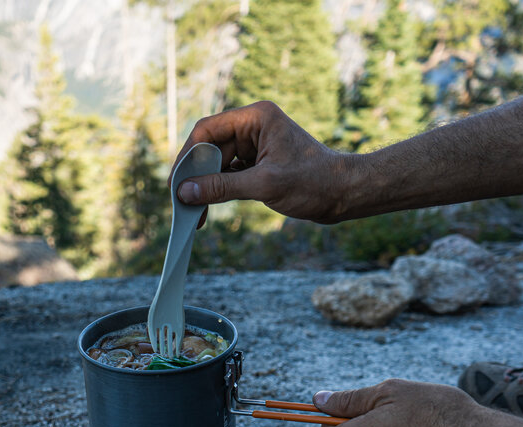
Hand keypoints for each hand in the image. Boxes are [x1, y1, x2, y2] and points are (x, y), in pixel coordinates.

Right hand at [170, 101, 354, 225]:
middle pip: (209, 148)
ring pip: (217, 164)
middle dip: (196, 175)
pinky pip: (228, 175)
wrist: (345, 194)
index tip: (176, 181)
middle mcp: (253, 127)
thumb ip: (222, 188)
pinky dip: (218, 191)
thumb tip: (184, 193)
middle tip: (183, 202)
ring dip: (206, 186)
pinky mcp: (258, 164)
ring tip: (196, 211)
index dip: (188, 155)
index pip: (207, 130)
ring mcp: (256, 145)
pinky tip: (208, 208)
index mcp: (256, 118)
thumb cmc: (314, 182)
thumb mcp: (264, 185)